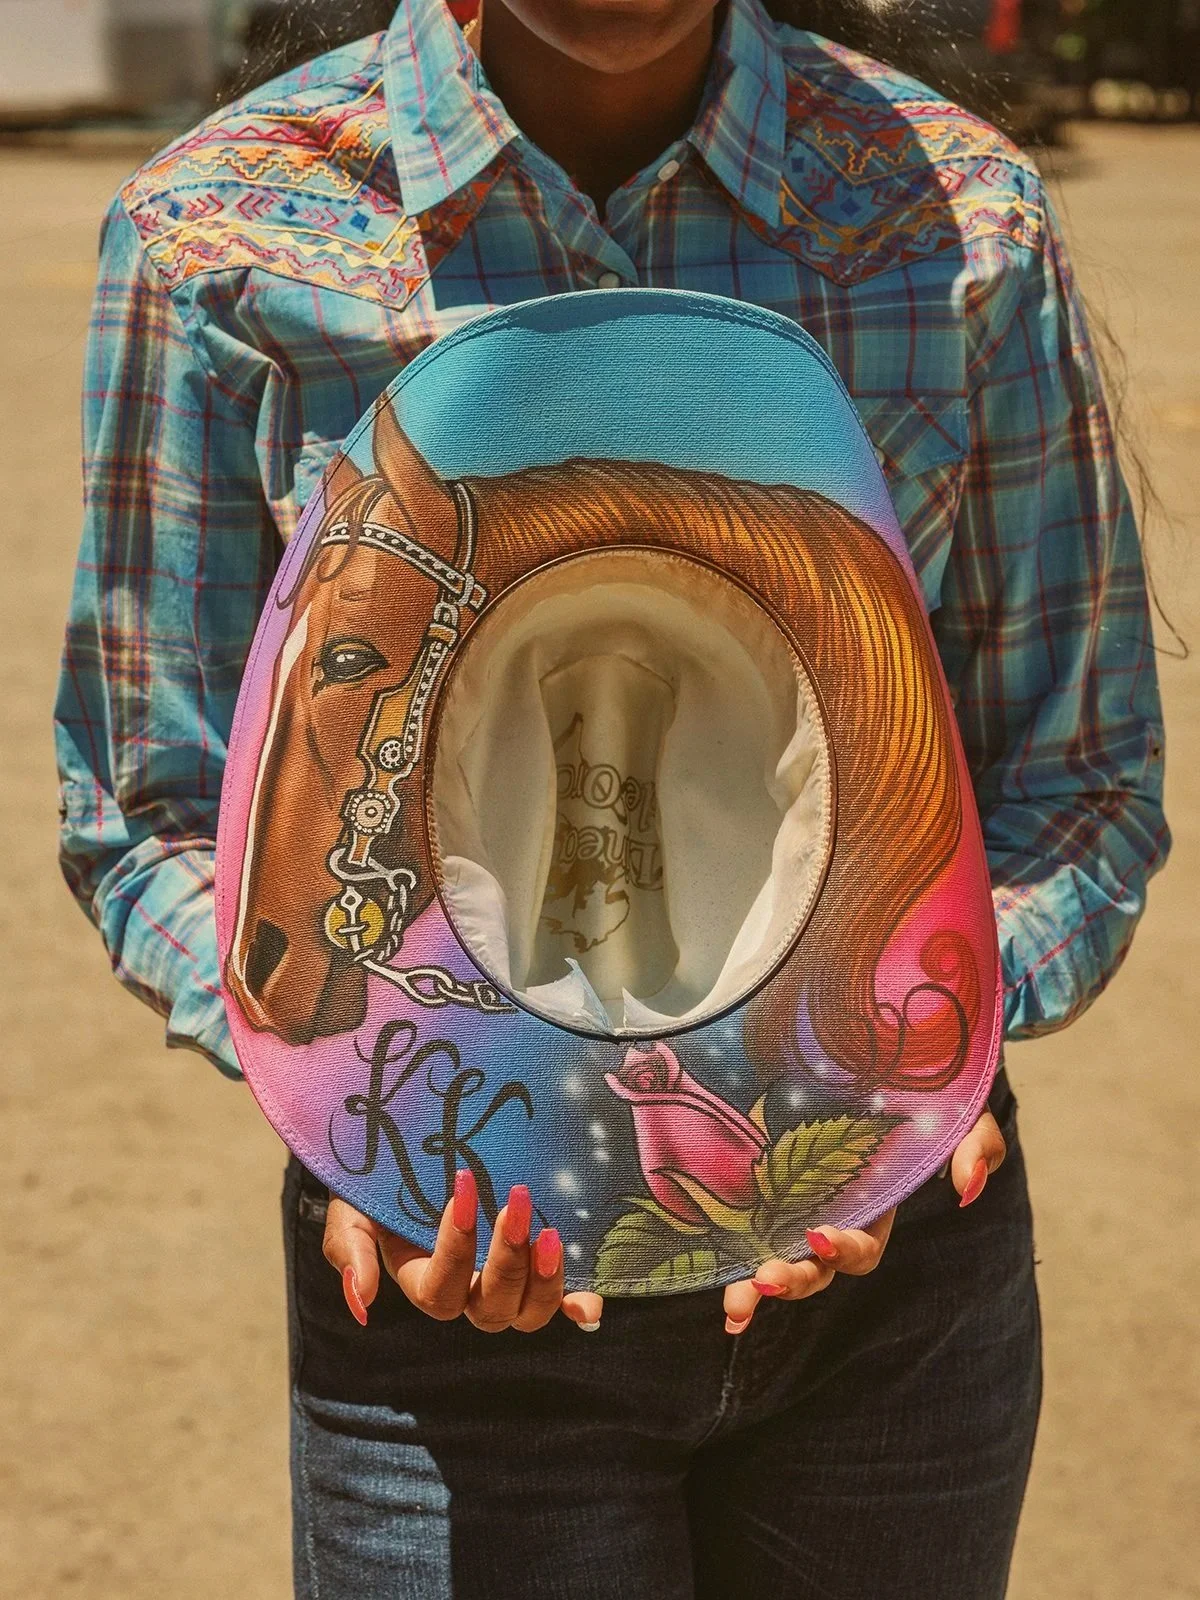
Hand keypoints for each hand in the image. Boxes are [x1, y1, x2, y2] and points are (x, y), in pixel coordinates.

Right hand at [322, 1170, 603, 1333]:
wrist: (414, 1152)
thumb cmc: (379, 1184)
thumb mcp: (352, 1210)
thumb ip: (350, 1250)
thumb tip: (363, 1302)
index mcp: (422, 1281)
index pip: (440, 1289)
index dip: (454, 1249)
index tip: (461, 1190)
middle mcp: (467, 1292)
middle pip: (491, 1308)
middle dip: (507, 1260)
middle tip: (518, 1201)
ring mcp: (507, 1284)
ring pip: (528, 1313)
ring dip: (544, 1282)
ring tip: (551, 1235)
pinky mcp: (538, 1268)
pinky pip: (562, 1303)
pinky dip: (578, 1307)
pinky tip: (590, 1303)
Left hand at [722, 1108, 1006, 1333]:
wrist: (886, 1039)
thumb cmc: (926, 1084)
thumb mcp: (961, 1109)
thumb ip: (977, 1144)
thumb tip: (967, 1186)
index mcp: (876, 1205)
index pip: (862, 1246)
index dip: (845, 1249)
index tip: (821, 1236)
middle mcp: (833, 1210)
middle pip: (815, 1266)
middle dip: (793, 1280)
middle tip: (764, 1282)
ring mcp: (794, 1194)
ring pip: (776, 1252)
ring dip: (756, 1282)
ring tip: (735, 1305)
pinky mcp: (763, 1169)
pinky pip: (742, 1212)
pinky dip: (724, 1241)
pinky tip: (705, 1267)